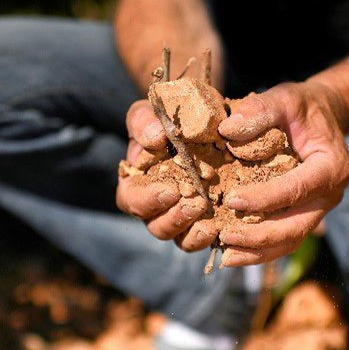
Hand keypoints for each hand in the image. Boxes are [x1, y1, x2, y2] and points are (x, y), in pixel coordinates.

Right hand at [116, 100, 211, 242]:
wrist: (207, 118)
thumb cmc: (173, 115)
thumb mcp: (154, 111)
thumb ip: (145, 122)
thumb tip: (154, 138)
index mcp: (136, 180)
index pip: (130, 199)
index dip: (147, 199)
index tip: (170, 189)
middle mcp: (155, 204)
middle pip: (154, 224)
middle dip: (172, 217)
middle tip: (195, 202)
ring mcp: (179, 215)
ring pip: (177, 236)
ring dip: (190, 227)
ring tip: (207, 209)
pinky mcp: (203, 221)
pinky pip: (200, 238)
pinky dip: (206, 236)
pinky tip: (218, 226)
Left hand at [217, 81, 348, 265]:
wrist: (321, 118)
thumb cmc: (303, 108)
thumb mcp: (285, 98)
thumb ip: (260, 111)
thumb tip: (226, 130)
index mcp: (331, 167)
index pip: (298, 188)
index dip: (266, 198)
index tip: (233, 200)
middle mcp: (330, 195)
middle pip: (296, 226)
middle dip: (260, 236)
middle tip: (225, 235)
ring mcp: (319, 210)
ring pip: (291, 240)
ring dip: (258, 252)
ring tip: (226, 256)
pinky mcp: (305, 217)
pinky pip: (285, 241)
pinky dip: (260, 251)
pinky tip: (233, 254)